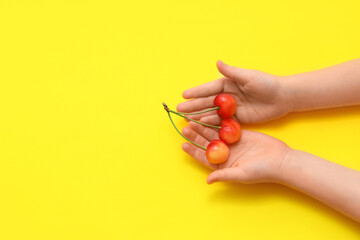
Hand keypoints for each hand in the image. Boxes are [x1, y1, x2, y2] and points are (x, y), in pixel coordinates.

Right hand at [177, 60, 291, 123]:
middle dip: (193, 106)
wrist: (283, 97)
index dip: (196, 92)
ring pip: (212, 112)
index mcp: (228, 84)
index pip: (208, 88)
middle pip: (207, 102)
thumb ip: (231, 72)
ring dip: (199, 115)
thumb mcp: (249, 76)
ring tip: (186, 119)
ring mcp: (231, 109)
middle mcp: (227, 97)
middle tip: (179, 110)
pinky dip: (212, 123)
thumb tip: (217, 62)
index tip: (184, 95)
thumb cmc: (266, 83)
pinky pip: (222, 122)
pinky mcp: (238, 119)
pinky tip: (203, 125)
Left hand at [181, 119, 291, 183]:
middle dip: (196, 136)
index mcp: (222, 165)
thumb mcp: (241, 174)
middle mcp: (225, 154)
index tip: (183, 145)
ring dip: (204, 127)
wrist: (280, 160)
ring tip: (193, 120)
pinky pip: (225, 126)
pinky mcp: (239, 133)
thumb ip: (223, 175)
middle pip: (207, 144)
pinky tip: (208, 115)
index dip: (193, 151)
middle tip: (186, 128)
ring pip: (214, 134)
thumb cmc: (261, 171)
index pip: (204, 158)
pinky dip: (217, 121)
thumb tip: (207, 181)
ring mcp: (231, 143)